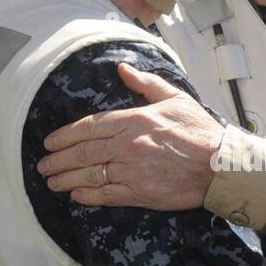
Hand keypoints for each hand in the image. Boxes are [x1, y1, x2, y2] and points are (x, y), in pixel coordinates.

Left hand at [36, 63, 225, 209]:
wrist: (221, 165)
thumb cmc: (199, 131)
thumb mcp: (174, 98)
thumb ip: (145, 84)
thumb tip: (123, 69)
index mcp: (134, 120)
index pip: (90, 126)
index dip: (66, 135)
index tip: (50, 142)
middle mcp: (129, 145)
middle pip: (84, 153)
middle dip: (60, 160)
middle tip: (43, 166)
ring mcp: (133, 171)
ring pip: (91, 175)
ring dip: (68, 179)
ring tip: (52, 182)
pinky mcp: (142, 193)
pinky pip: (108, 195)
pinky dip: (89, 196)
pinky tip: (76, 196)